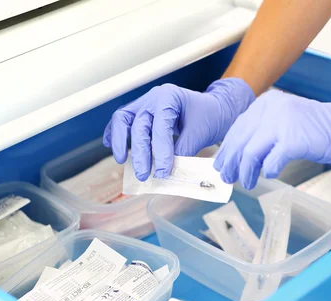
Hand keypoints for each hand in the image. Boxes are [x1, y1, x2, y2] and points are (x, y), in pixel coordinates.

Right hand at [104, 78, 254, 180]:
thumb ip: (183, 151)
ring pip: (123, 119)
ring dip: (121, 142)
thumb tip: (167, 170)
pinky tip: (116, 150)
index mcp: (169, 97)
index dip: (160, 151)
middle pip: (138, 125)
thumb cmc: (209, 116)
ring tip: (122, 161)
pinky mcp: (140, 113)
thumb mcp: (199, 133)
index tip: (162, 171)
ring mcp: (145, 104)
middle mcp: (153, 98)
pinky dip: (116, 135)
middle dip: (140, 153)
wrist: (214, 109)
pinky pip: (122, 122)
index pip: (160, 126)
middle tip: (144, 174)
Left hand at [213, 80, 330, 189]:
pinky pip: (271, 162)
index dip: (227, 149)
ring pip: (250, 154)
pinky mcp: (294, 140)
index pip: (237, 128)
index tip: (222, 164)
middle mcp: (271, 108)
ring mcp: (282, 123)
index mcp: (266, 103)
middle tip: (228, 178)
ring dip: (246, 172)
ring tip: (247, 183)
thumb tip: (238, 156)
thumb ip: (264, 132)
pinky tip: (271, 175)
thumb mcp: (286, 122)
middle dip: (231, 163)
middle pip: (240, 141)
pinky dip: (268, 171)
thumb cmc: (320, 129)